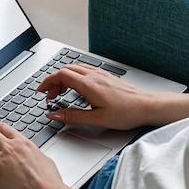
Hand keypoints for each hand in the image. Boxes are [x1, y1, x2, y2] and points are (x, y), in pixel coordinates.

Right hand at [36, 64, 157, 129]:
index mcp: (88, 85)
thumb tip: (55, 115)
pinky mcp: (106, 77)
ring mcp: (100, 74)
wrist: (147, 106)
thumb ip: (73, 116)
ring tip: (60, 94)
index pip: (60, 75)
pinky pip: (84, 71)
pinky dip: (73, 77)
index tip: (41, 92)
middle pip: (65, 70)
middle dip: (53, 82)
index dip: (47, 82)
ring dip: (63, 79)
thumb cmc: (127, 112)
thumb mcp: (97, 119)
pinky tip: (76, 88)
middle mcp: (93, 76)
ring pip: (74, 69)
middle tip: (49, 96)